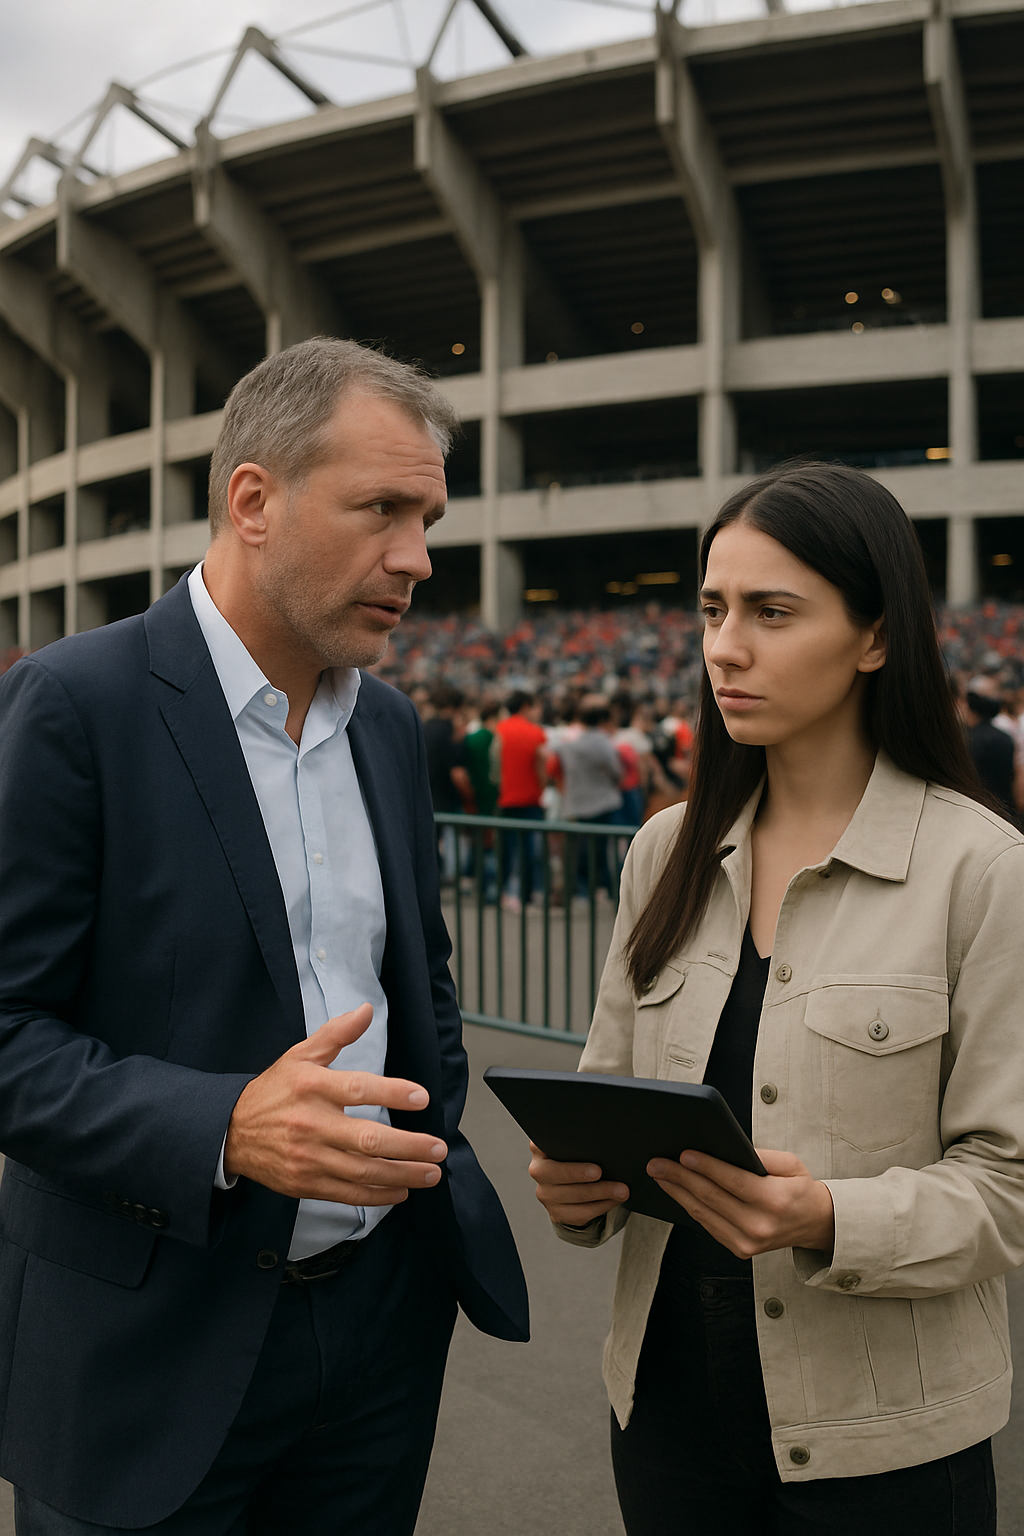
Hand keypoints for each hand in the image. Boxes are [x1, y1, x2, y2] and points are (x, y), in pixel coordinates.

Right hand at [224, 1004, 446, 1204]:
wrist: (231, 1132)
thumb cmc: (274, 1091)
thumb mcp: (300, 1055)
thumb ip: (336, 1033)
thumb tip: (367, 1010)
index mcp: (312, 1086)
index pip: (358, 1089)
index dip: (392, 1092)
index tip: (421, 1098)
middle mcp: (311, 1124)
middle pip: (368, 1139)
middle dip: (409, 1146)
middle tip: (439, 1147)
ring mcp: (308, 1158)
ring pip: (363, 1171)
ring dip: (402, 1174)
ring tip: (431, 1173)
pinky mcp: (305, 1184)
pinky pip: (347, 1193)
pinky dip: (377, 1196)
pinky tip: (401, 1191)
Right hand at [528, 1141, 628, 1226]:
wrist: (575, 1179)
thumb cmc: (579, 1154)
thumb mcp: (575, 1141)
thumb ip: (580, 1138)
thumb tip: (603, 1138)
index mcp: (540, 1147)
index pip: (549, 1147)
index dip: (567, 1155)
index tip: (590, 1162)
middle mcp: (538, 1170)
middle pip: (556, 1174)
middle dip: (580, 1174)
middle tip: (601, 1173)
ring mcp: (545, 1194)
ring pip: (572, 1197)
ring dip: (600, 1193)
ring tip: (621, 1190)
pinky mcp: (556, 1212)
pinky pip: (579, 1214)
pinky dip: (600, 1207)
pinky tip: (614, 1200)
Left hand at [647, 1148, 834, 1258]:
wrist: (815, 1224)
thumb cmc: (800, 1190)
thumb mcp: (790, 1164)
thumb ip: (759, 1155)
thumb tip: (725, 1147)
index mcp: (775, 1200)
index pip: (733, 1181)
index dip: (706, 1167)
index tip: (683, 1154)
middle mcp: (760, 1225)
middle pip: (711, 1198)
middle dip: (680, 1178)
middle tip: (657, 1163)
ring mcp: (748, 1242)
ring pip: (704, 1214)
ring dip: (678, 1193)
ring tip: (660, 1175)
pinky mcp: (740, 1250)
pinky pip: (708, 1226)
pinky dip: (690, 1207)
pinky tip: (677, 1192)